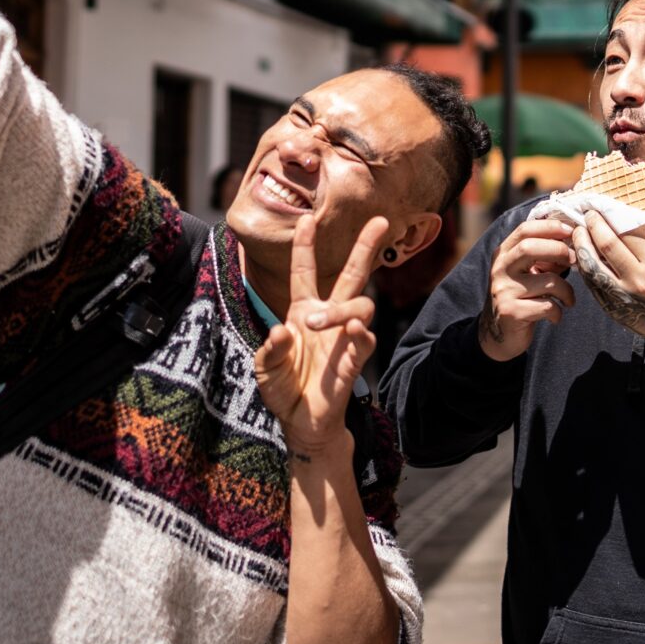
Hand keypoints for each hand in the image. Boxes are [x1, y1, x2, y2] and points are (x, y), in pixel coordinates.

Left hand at [256, 215, 387, 462]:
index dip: (305, 247)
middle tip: (379, 220)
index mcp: (302, 311)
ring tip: (317, 322)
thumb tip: (283, 331)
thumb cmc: (282, 389)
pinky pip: (365, 340)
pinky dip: (360, 333)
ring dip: (341, 309)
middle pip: (353, 275)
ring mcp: (343, 337)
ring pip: (360, 305)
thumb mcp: (264, 368)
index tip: (306, 220)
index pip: (305, 272)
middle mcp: (327, 318)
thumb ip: (270, 349)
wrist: (300, 423)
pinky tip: (352, 332)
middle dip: (365, 247)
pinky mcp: (354, 360)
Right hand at [478, 217, 577, 360]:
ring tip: (569, 299)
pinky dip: (558, 312)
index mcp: (504, 254)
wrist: (499, 334)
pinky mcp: (510, 313)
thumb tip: (574, 242)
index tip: (572, 231)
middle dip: (559, 250)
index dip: (551, 227)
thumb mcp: (528, 272)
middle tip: (575, 260)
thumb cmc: (521, 297)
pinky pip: (547, 306)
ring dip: (566, 290)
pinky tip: (555, 316)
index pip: (525, 230)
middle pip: (529, 248)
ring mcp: (503, 291)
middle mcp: (500, 269)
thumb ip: (544, 256)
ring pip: (547, 281)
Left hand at [578, 211, 644, 341]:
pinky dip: (585, 265)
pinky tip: (583, 254)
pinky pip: (592, 282)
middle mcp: (637, 278)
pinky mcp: (611, 307)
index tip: (601, 210)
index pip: (627, 234)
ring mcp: (621, 295)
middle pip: (607, 247)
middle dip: (593, 227)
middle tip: (588, 216)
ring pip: (592, 265)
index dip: (610, 220)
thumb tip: (619, 226)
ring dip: (582, 245)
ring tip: (579, 232)